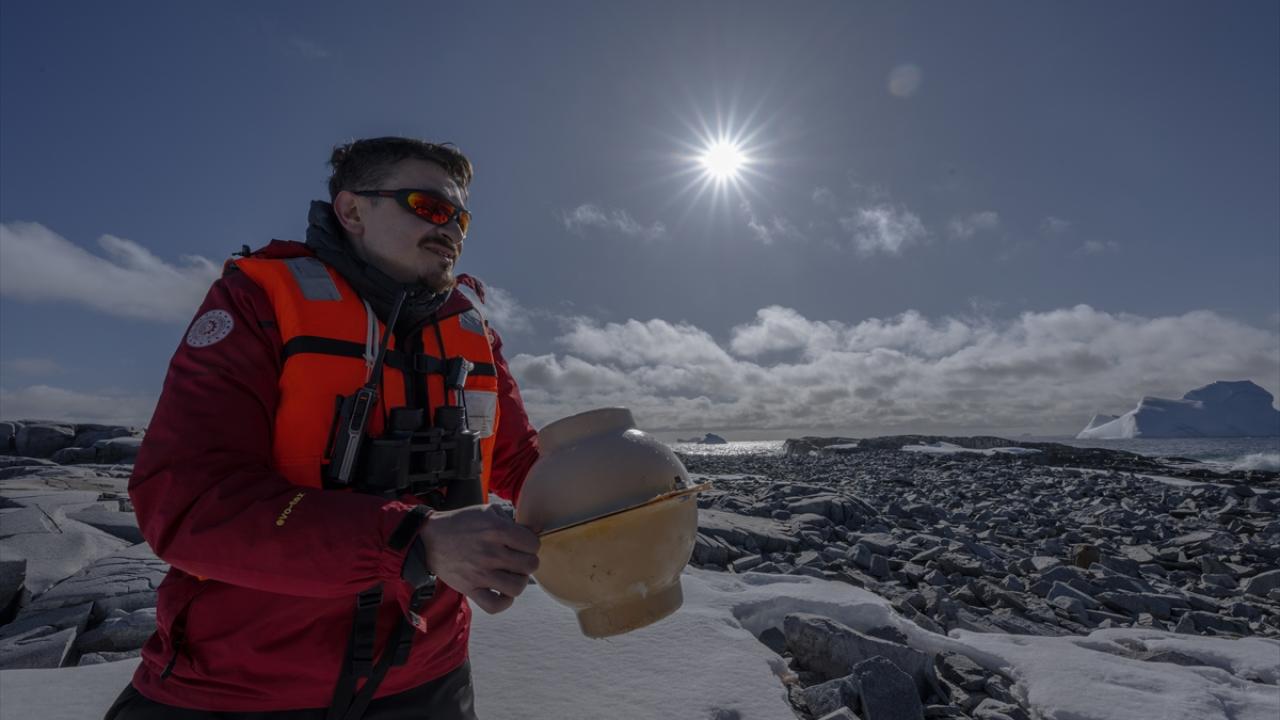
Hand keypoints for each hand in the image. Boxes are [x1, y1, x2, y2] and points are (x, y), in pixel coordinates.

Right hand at [419, 504, 540, 613]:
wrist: (430, 539)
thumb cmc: (462, 524)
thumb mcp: (488, 511)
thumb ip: (513, 521)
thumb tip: (536, 530)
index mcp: (496, 530)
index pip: (533, 544)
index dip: (531, 543)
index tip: (523, 544)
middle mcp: (491, 553)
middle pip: (530, 565)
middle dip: (528, 561)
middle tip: (518, 559)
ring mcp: (480, 573)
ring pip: (517, 587)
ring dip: (519, 581)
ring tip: (512, 574)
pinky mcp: (470, 589)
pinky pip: (495, 605)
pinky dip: (504, 602)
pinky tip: (503, 592)